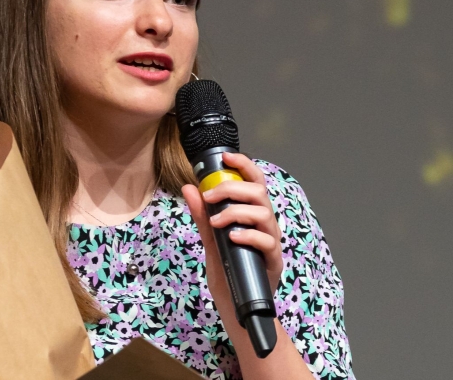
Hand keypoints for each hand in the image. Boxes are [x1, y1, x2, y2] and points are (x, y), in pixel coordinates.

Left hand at [181, 152, 282, 310]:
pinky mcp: (273, 260)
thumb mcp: (210, 239)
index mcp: (252, 214)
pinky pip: (267, 241)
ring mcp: (271, 241)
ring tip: (216, 222)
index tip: (225, 157)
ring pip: (264, 213)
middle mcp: (265, 224)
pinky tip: (232, 237)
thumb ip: (202, 215)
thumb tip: (189, 188)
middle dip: (232, 189)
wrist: (236, 305)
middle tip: (210, 198)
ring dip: (237, 212)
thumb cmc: (228, 269)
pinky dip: (248, 235)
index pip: (254, 181)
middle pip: (259, 192)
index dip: (243, 165)